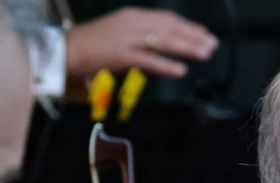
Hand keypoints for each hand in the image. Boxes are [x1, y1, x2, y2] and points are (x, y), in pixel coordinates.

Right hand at [65, 7, 218, 81]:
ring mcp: (127, 38)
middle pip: (169, 27)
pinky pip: (149, 60)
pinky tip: (181, 70)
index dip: (188, 26)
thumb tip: (165, 44)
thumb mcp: (122, 32)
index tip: (205, 33)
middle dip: (193, 36)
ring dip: (187, 47)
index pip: (166, 18)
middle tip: (212, 44)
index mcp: (133, 15)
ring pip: (163, 41)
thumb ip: (143, 36)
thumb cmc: (95, 44)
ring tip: (205, 54)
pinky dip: (166, 65)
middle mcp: (132, 22)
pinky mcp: (121, 54)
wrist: (67, 49)